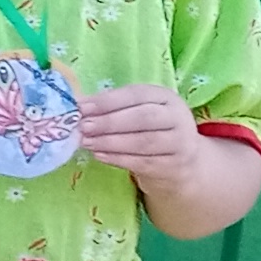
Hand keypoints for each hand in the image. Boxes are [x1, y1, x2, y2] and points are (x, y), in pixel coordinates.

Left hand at [73, 81, 205, 183]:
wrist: (181, 162)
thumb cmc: (151, 130)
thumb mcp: (138, 112)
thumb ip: (113, 108)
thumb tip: (78, 107)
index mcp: (166, 97)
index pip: (136, 94)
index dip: (108, 101)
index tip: (81, 107)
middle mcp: (177, 117)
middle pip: (143, 118)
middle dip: (110, 122)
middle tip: (83, 127)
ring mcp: (179, 143)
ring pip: (143, 142)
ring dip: (111, 142)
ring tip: (86, 142)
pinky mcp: (173, 166)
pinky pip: (143, 162)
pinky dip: (118, 159)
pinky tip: (99, 155)